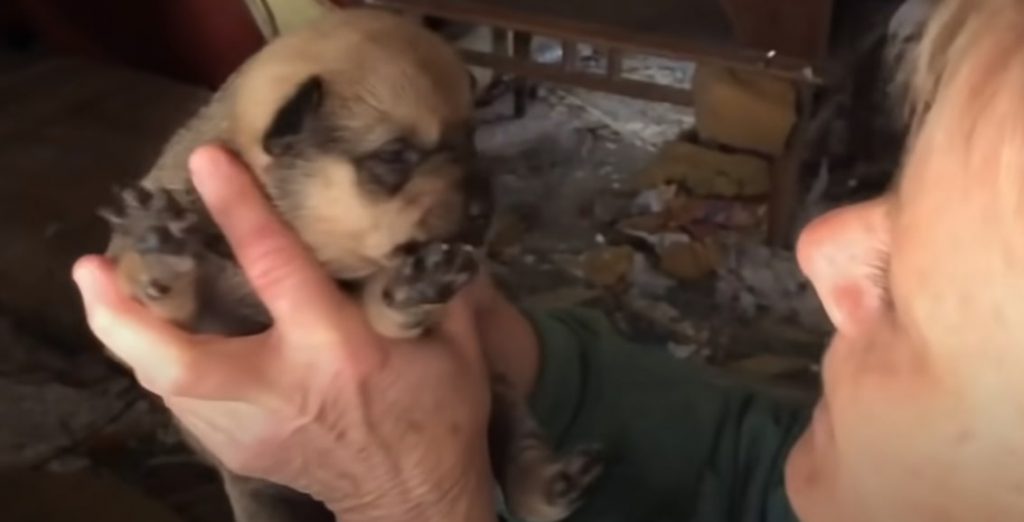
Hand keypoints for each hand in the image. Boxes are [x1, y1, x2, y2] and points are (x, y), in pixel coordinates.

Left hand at [73, 145, 495, 521]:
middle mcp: (280, 389)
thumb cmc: (439, 417)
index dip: (238, 211)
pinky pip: (183, 399)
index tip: (205, 163)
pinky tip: (167, 334)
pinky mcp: (236, 450)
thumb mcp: (459, 345)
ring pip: (165, 381)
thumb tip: (423, 219)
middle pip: (176, 361)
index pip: (275, 270)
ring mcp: (250, 427)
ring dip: (131, 333)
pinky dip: (165, 362)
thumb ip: (438, 281)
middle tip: (92, 266)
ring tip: (114, 285)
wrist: (415, 499)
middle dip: (122, 315)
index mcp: (337, 352)